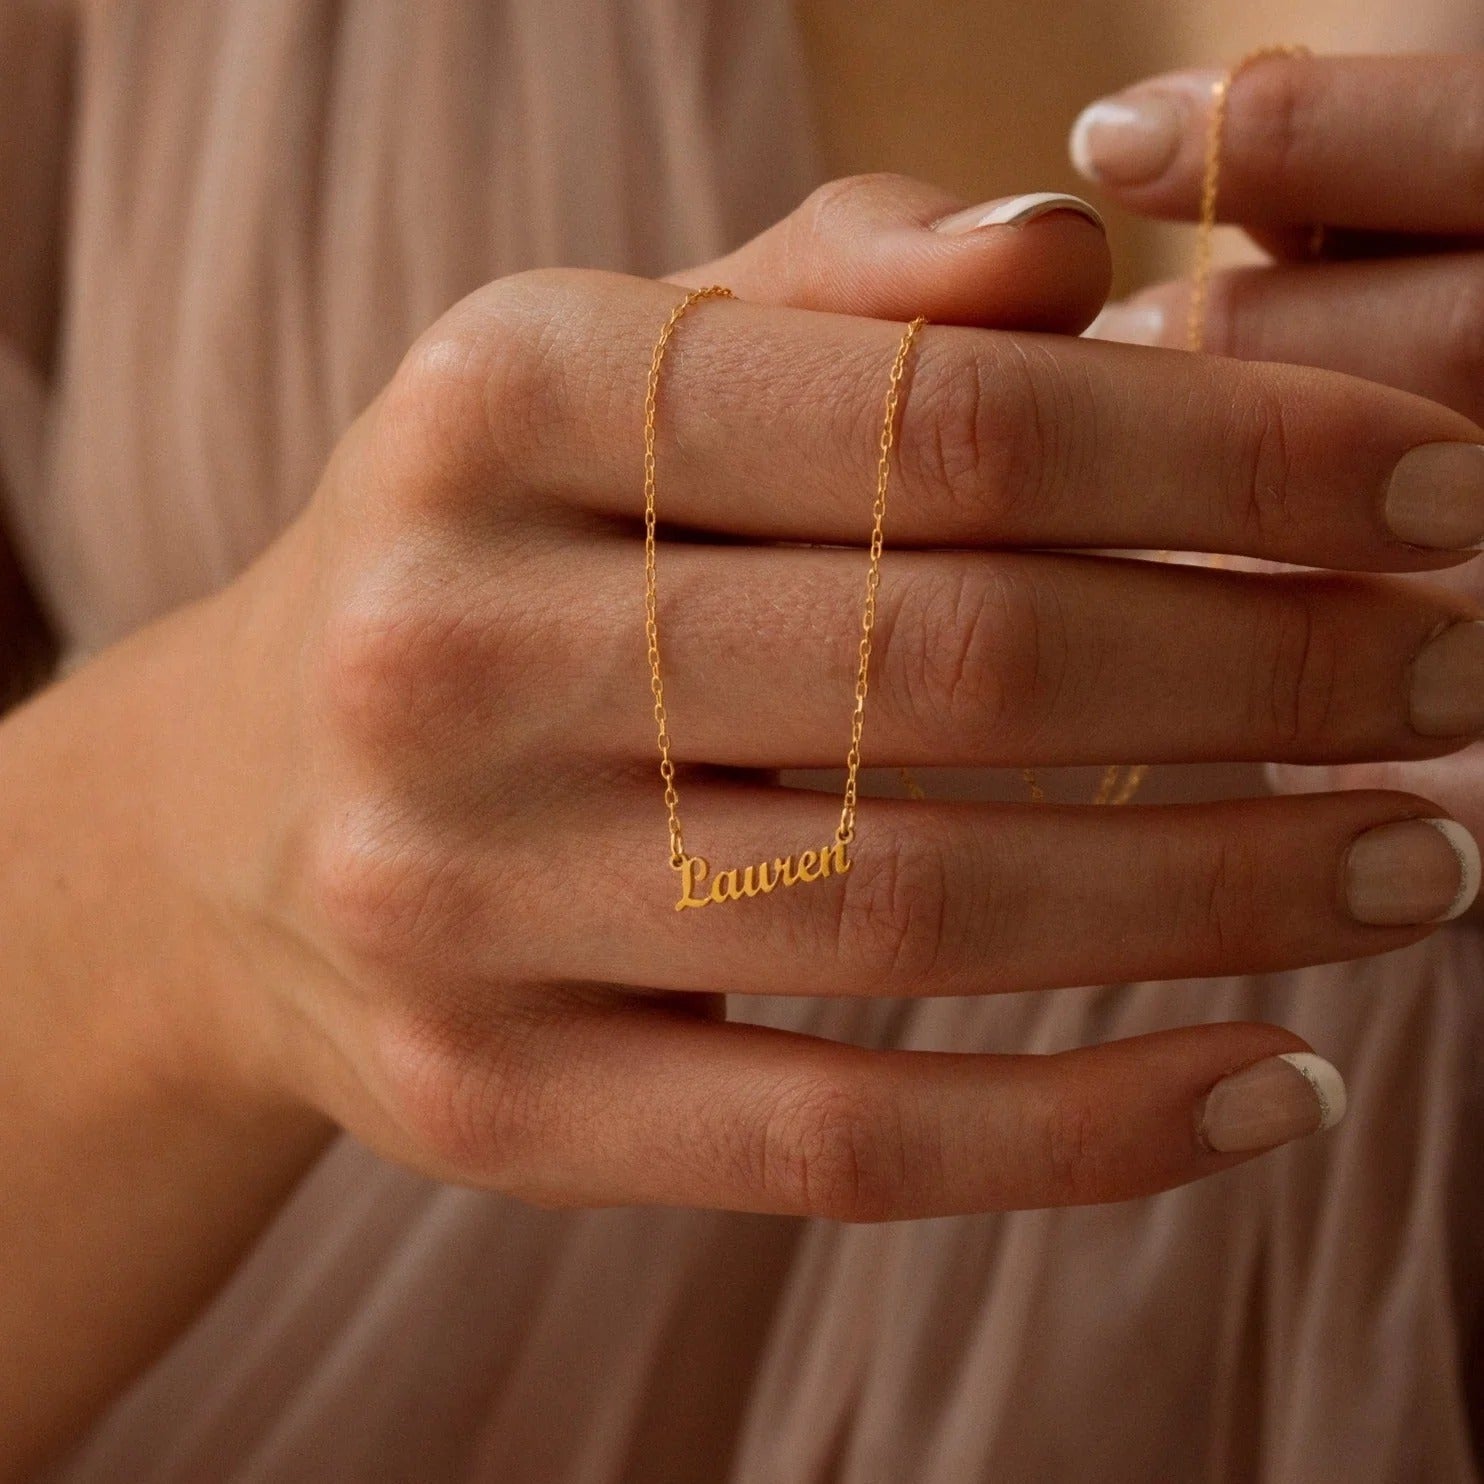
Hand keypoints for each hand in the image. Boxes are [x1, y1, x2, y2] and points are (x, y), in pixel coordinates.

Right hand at [132, 168, 1483, 1225]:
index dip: (1238, 450)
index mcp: (496, 402)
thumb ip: (832, 298)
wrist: (238, 816)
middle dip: (1274, 664)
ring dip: (1229, 889)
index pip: (947, 419)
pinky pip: (838, 1140)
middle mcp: (447, 645)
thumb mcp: (609, 376)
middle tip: (1461, 673)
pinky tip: (1282, 1086)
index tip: (1437, 489)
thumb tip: (1084, 258)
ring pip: (923, 910)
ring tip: (1419, 862)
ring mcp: (452, 895)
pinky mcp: (493, 1102)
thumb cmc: (490, 562)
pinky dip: (1090, 1130)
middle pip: (957, 662)